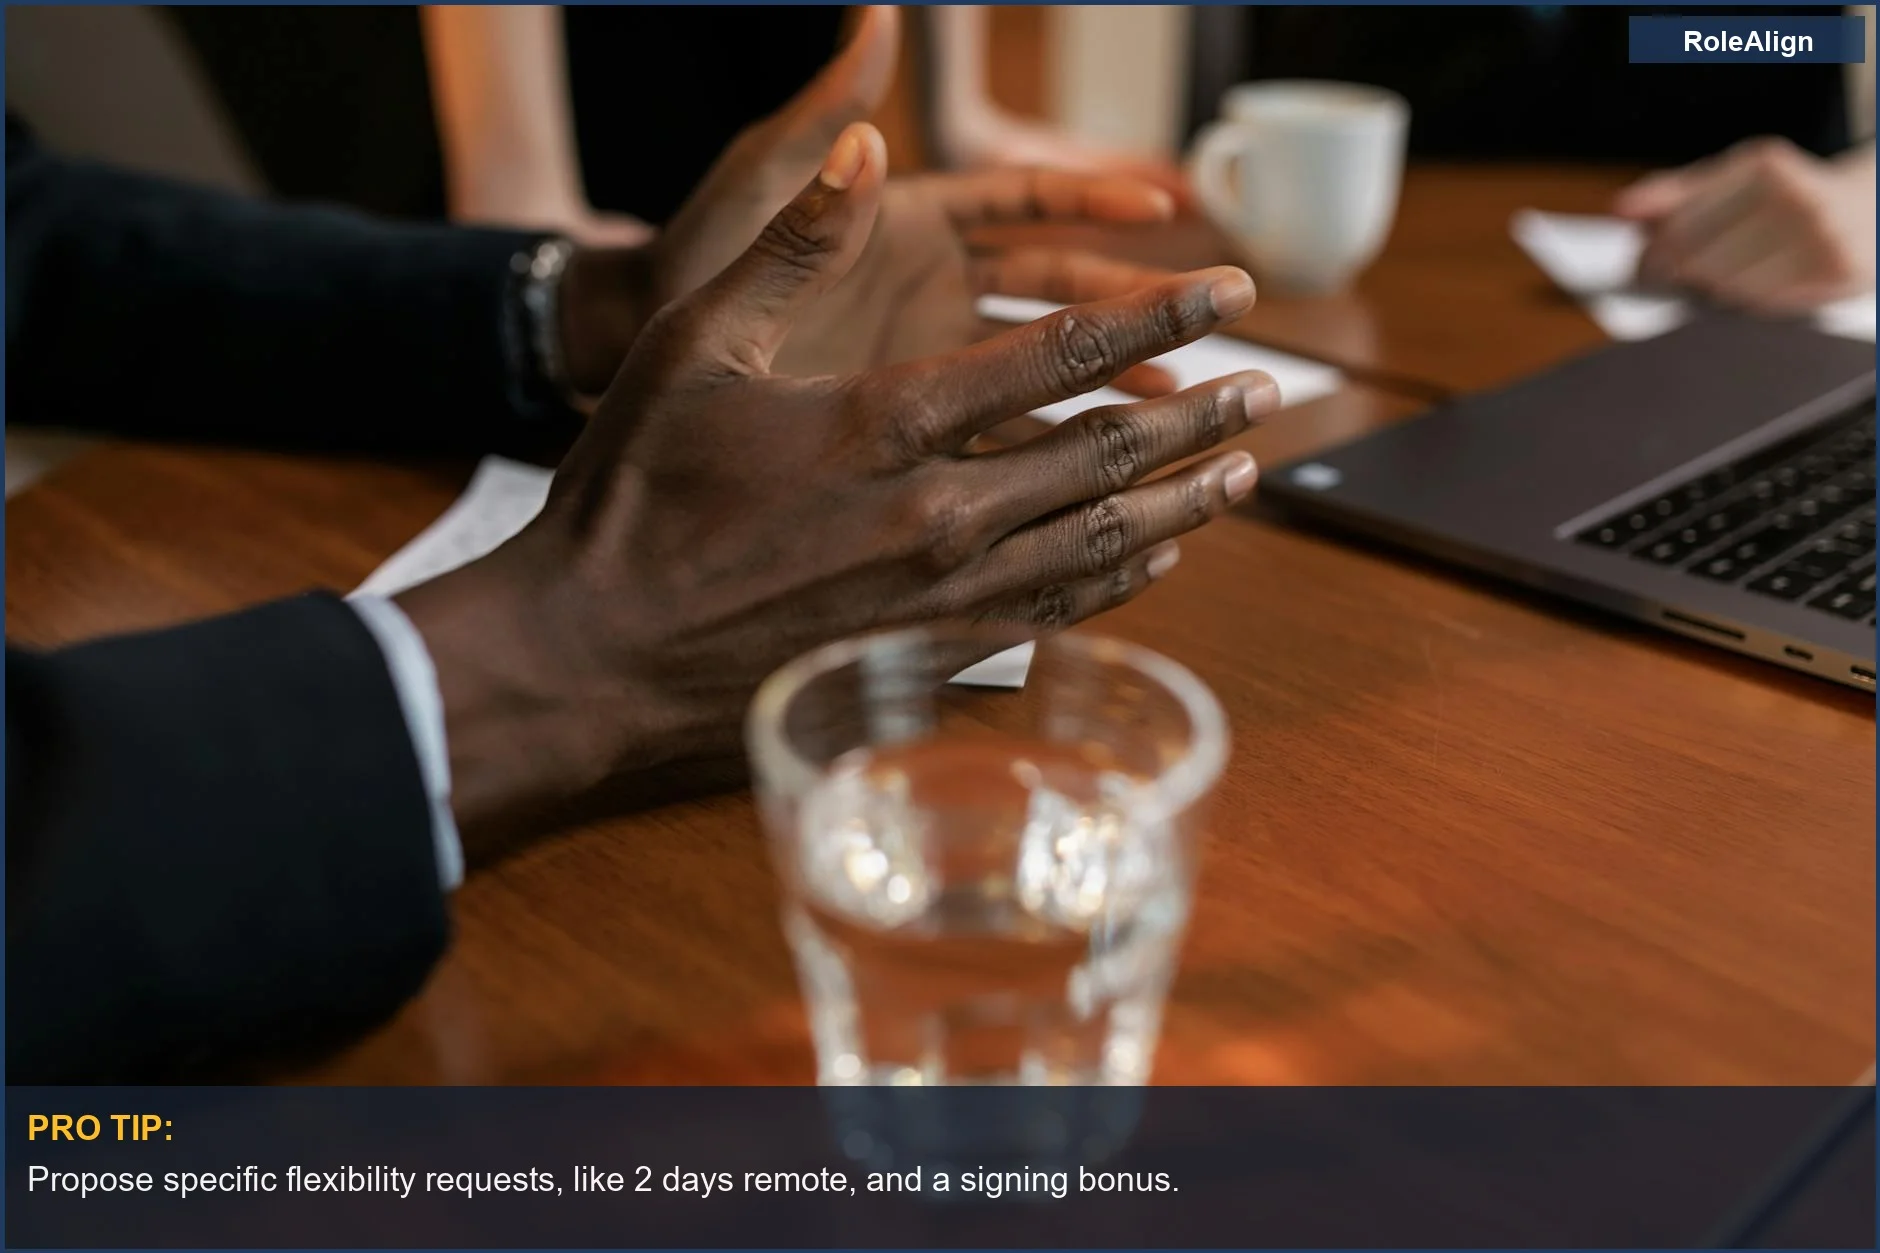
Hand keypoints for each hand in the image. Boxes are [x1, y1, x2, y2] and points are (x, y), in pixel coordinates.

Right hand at [397, 124, 1275, 855]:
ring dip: (1182, 503)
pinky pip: (1054, 614)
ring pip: (1099, 541)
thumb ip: (791, 246)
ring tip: (1242, 473)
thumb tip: (859, 150)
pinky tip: (1154, 562)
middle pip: (1107, 453)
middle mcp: (938, 511)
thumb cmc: (633, 495)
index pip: (1063, 354)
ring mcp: (940, 596)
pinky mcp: (926, 656)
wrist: (593, 658)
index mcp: (889, 421)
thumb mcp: (695, 345)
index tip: (1230, 291)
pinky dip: (1118, 580)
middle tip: (1268, 389)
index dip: (1160, 315)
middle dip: (1199, 414)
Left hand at [560, 7, 1188, 397]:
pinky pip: (990, 433)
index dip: (1094, 203)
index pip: (1022, 201)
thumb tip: (876, 17)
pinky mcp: (902, 420)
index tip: (1165, 210)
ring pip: (1035, 369)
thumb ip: (822, 119)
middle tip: (1207, 318)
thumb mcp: (756, 187)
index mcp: (908, 218)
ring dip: (1104, 386)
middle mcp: (927, 282)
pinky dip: (1040, 453)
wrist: (622, 353)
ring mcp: (919, 354)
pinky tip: (1097, 483)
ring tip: (1176, 410)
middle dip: (1129, 303)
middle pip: (1052, 289)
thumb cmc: (684, 254)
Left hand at [1616, 138, 1876, 313]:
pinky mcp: (1836, 273)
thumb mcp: (1738, 179)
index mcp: (1763, 165)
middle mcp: (1794, 197)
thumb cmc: (1791, 197)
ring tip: (1721, 278)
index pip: (1678, 225)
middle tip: (1671, 281)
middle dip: (1675, 275)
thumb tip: (1622, 209)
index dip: (1650, 255)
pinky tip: (1753, 288)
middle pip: (1698, 259)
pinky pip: (1763, 305)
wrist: (1873, 209)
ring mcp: (1819, 236)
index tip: (1641, 268)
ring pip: (1727, 287)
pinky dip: (1747, 302)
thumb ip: (1676, 193)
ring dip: (1712, 291)